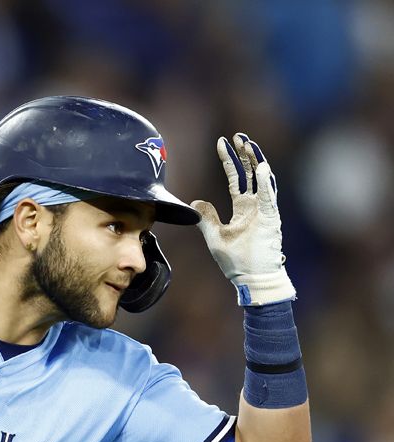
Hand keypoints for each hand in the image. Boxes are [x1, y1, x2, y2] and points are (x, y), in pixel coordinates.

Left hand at [191, 133, 295, 305]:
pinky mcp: (271, 220)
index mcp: (243, 209)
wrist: (251, 280)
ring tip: (248, 143)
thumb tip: (195, 202)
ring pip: (262, 179)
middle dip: (244, 153)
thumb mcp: (214, 237)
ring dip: (255, 161)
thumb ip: (206, 218)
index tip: (221, 143)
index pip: (236, 178)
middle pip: (250, 173)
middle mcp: (256, 206)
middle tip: (237, 135)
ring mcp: (265, 211)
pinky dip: (266, 182)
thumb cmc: (235, 261)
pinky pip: (269, 197)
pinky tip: (261, 166)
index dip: (229, 161)